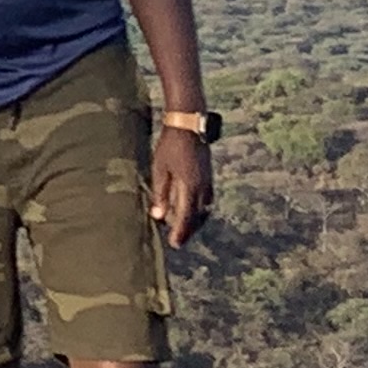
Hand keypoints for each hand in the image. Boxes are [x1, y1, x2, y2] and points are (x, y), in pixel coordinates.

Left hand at [149, 125, 214, 248]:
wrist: (189, 124)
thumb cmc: (170, 145)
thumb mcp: (160, 169)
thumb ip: (160, 193)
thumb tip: (158, 216)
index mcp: (190, 186)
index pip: (186, 216)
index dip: (180, 231)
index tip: (174, 244)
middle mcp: (203, 186)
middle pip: (198, 216)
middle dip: (188, 230)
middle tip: (178, 240)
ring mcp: (208, 180)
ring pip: (204, 209)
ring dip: (195, 221)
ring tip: (184, 229)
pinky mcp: (209, 175)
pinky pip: (207, 199)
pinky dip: (200, 209)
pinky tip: (192, 210)